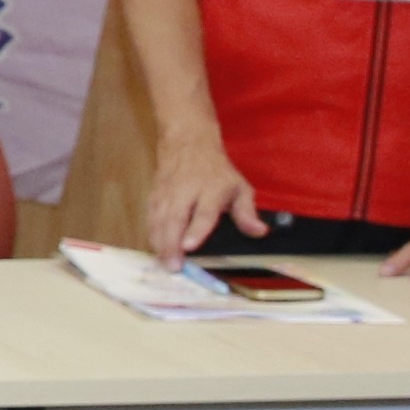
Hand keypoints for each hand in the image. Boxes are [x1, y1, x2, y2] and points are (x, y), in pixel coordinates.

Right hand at [140, 126, 262, 262]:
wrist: (187, 143)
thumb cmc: (216, 171)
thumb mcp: (239, 187)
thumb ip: (247, 212)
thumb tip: (259, 232)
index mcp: (211, 190)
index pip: (203, 213)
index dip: (196, 230)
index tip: (189, 246)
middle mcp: (186, 192)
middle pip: (175, 220)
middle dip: (171, 244)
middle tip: (174, 266)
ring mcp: (167, 194)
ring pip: (158, 220)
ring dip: (160, 243)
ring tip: (164, 264)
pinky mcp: (153, 197)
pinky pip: (150, 218)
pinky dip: (151, 235)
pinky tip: (155, 250)